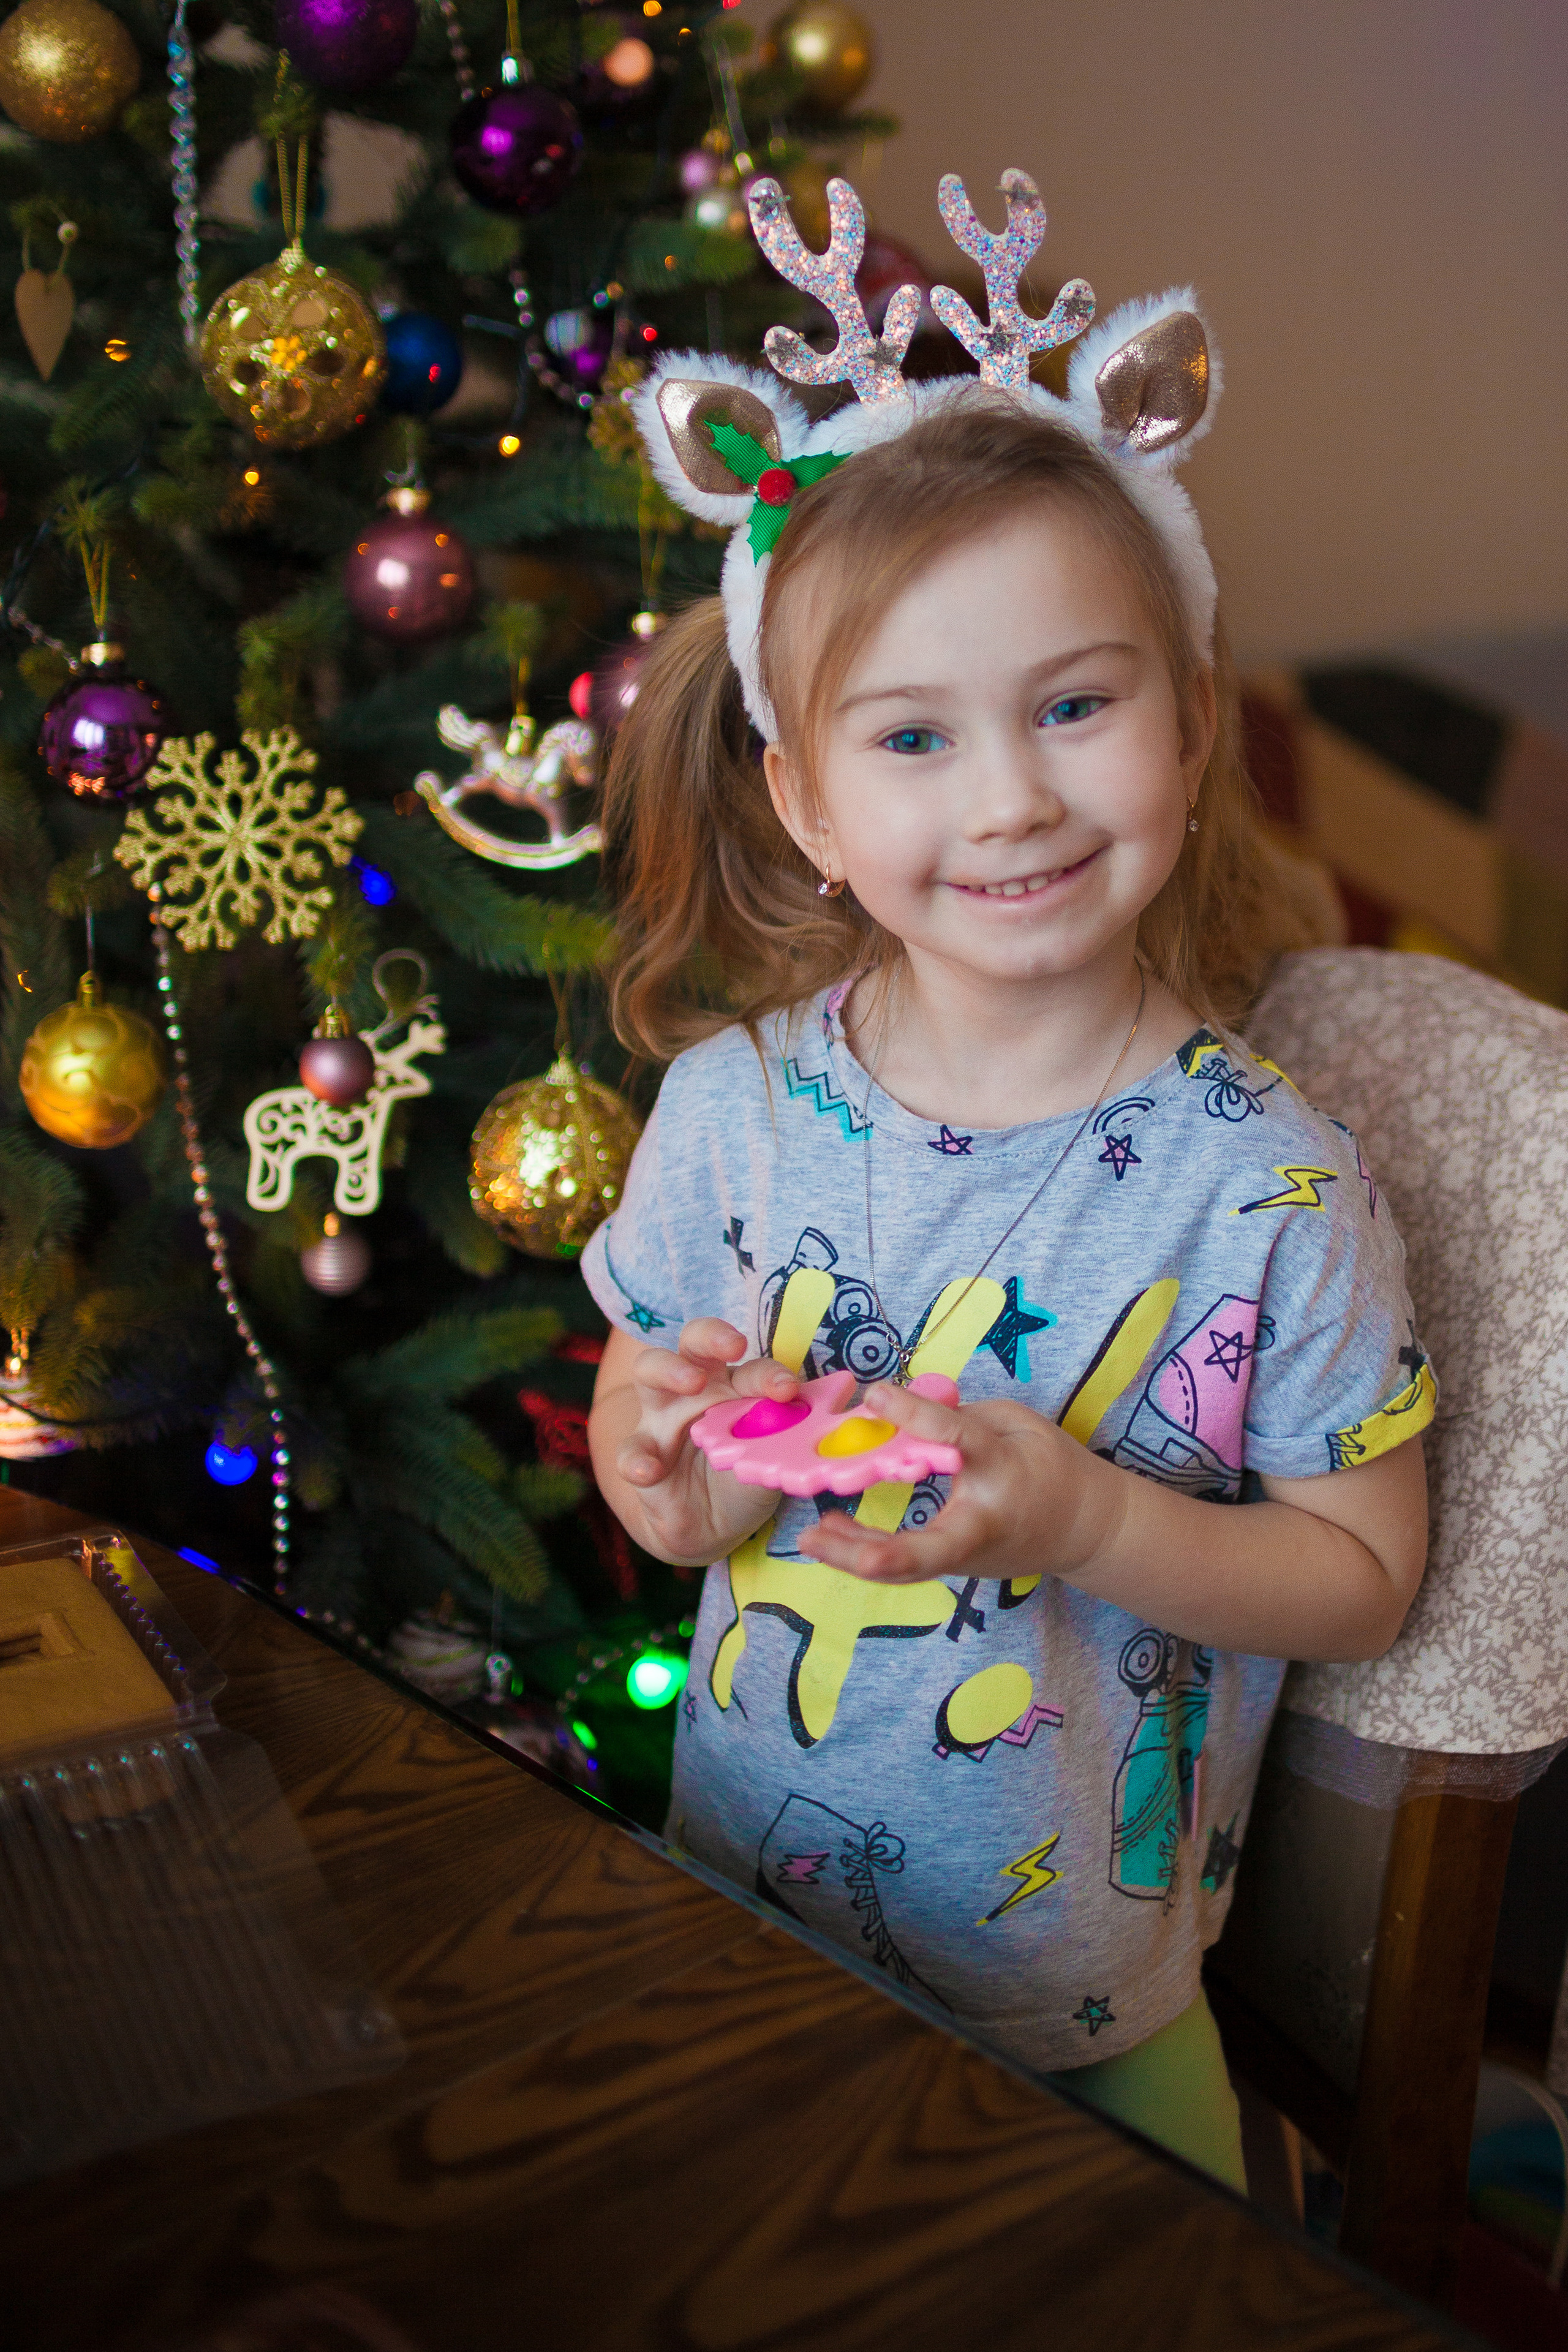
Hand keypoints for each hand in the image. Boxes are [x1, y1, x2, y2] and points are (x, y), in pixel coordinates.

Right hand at [595, 1319, 802, 1566]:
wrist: (713, 1525)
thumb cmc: (746, 1474)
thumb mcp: (773, 1457)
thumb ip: (795, 1433)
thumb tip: (843, 1406)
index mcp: (735, 1387)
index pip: (750, 1367)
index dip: (769, 1374)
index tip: (786, 1390)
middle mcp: (697, 1390)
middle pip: (694, 1343)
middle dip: (711, 1337)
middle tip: (732, 1348)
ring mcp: (663, 1417)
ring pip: (651, 1372)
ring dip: (669, 1370)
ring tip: (689, 1383)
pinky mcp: (643, 1454)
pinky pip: (631, 1450)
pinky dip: (637, 1459)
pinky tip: (647, 1471)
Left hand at [797, 1382, 1116, 1585]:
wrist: (1083, 1528)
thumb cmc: (1049, 1466)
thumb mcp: (1015, 1424)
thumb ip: (957, 1419)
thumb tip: (896, 1412)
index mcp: (1003, 1474)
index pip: (958, 1443)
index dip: (917, 1417)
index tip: (876, 1394)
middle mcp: (981, 1525)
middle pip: (927, 1549)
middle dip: (875, 1551)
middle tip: (819, 1535)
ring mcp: (967, 1556)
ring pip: (909, 1566)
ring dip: (855, 1556)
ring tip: (809, 1538)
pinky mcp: (955, 1566)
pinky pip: (908, 1562)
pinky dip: (866, 1552)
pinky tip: (828, 1536)